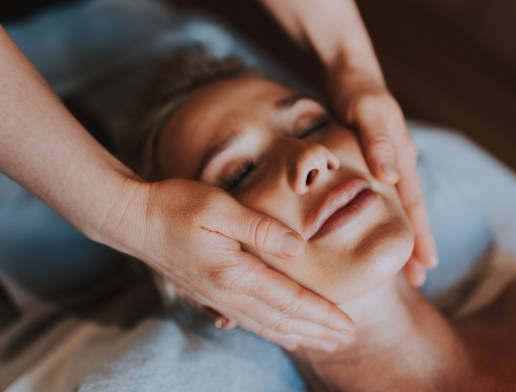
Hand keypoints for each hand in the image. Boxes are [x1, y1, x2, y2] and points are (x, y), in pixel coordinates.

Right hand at [135, 178, 354, 350]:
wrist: (133, 220)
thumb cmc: (175, 206)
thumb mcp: (219, 206)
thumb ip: (260, 228)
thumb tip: (298, 247)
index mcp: (235, 273)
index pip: (290, 300)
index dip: (322, 314)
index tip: (348, 327)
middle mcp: (228, 293)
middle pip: (282, 320)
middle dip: (318, 331)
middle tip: (347, 340)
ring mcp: (216, 297)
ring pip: (266, 326)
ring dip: (299, 335)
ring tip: (324, 342)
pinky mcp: (208, 294)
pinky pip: (247, 321)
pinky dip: (271, 332)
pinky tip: (283, 335)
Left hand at [327, 65, 437, 285]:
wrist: (350, 71)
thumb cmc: (357, 90)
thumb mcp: (366, 112)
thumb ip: (378, 142)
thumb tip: (391, 178)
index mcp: (402, 157)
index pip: (415, 206)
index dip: (421, 237)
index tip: (426, 267)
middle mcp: (399, 163)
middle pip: (412, 212)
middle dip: (417, 245)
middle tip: (419, 279)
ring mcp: (388, 161)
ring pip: (399, 206)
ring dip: (402, 233)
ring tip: (401, 261)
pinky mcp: (372, 159)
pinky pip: (383, 194)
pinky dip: (384, 215)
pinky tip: (377, 226)